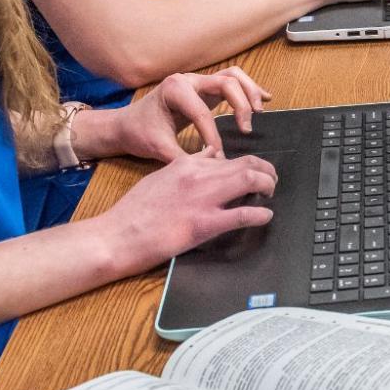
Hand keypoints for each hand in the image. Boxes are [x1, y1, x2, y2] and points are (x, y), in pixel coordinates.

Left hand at [91, 68, 272, 163]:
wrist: (126, 124)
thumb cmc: (139, 133)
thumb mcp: (157, 147)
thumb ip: (183, 158)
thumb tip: (208, 171)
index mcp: (174, 89)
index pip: (203, 111)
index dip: (213, 135)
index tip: (218, 155)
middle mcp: (188, 80)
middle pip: (226, 82)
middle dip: (240, 106)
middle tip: (246, 130)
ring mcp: (198, 81)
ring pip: (233, 76)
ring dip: (249, 92)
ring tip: (259, 112)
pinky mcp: (205, 88)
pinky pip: (232, 81)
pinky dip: (249, 88)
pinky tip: (263, 99)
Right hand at [97, 147, 278, 271]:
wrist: (117, 234)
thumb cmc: (134, 210)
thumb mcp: (160, 177)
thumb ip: (186, 165)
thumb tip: (209, 155)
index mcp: (186, 164)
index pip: (227, 157)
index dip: (247, 163)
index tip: (254, 171)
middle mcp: (198, 176)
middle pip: (246, 164)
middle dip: (266, 171)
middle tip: (271, 181)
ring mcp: (202, 199)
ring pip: (249, 180)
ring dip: (267, 185)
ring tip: (271, 193)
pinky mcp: (203, 224)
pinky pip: (241, 215)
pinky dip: (260, 214)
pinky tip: (266, 216)